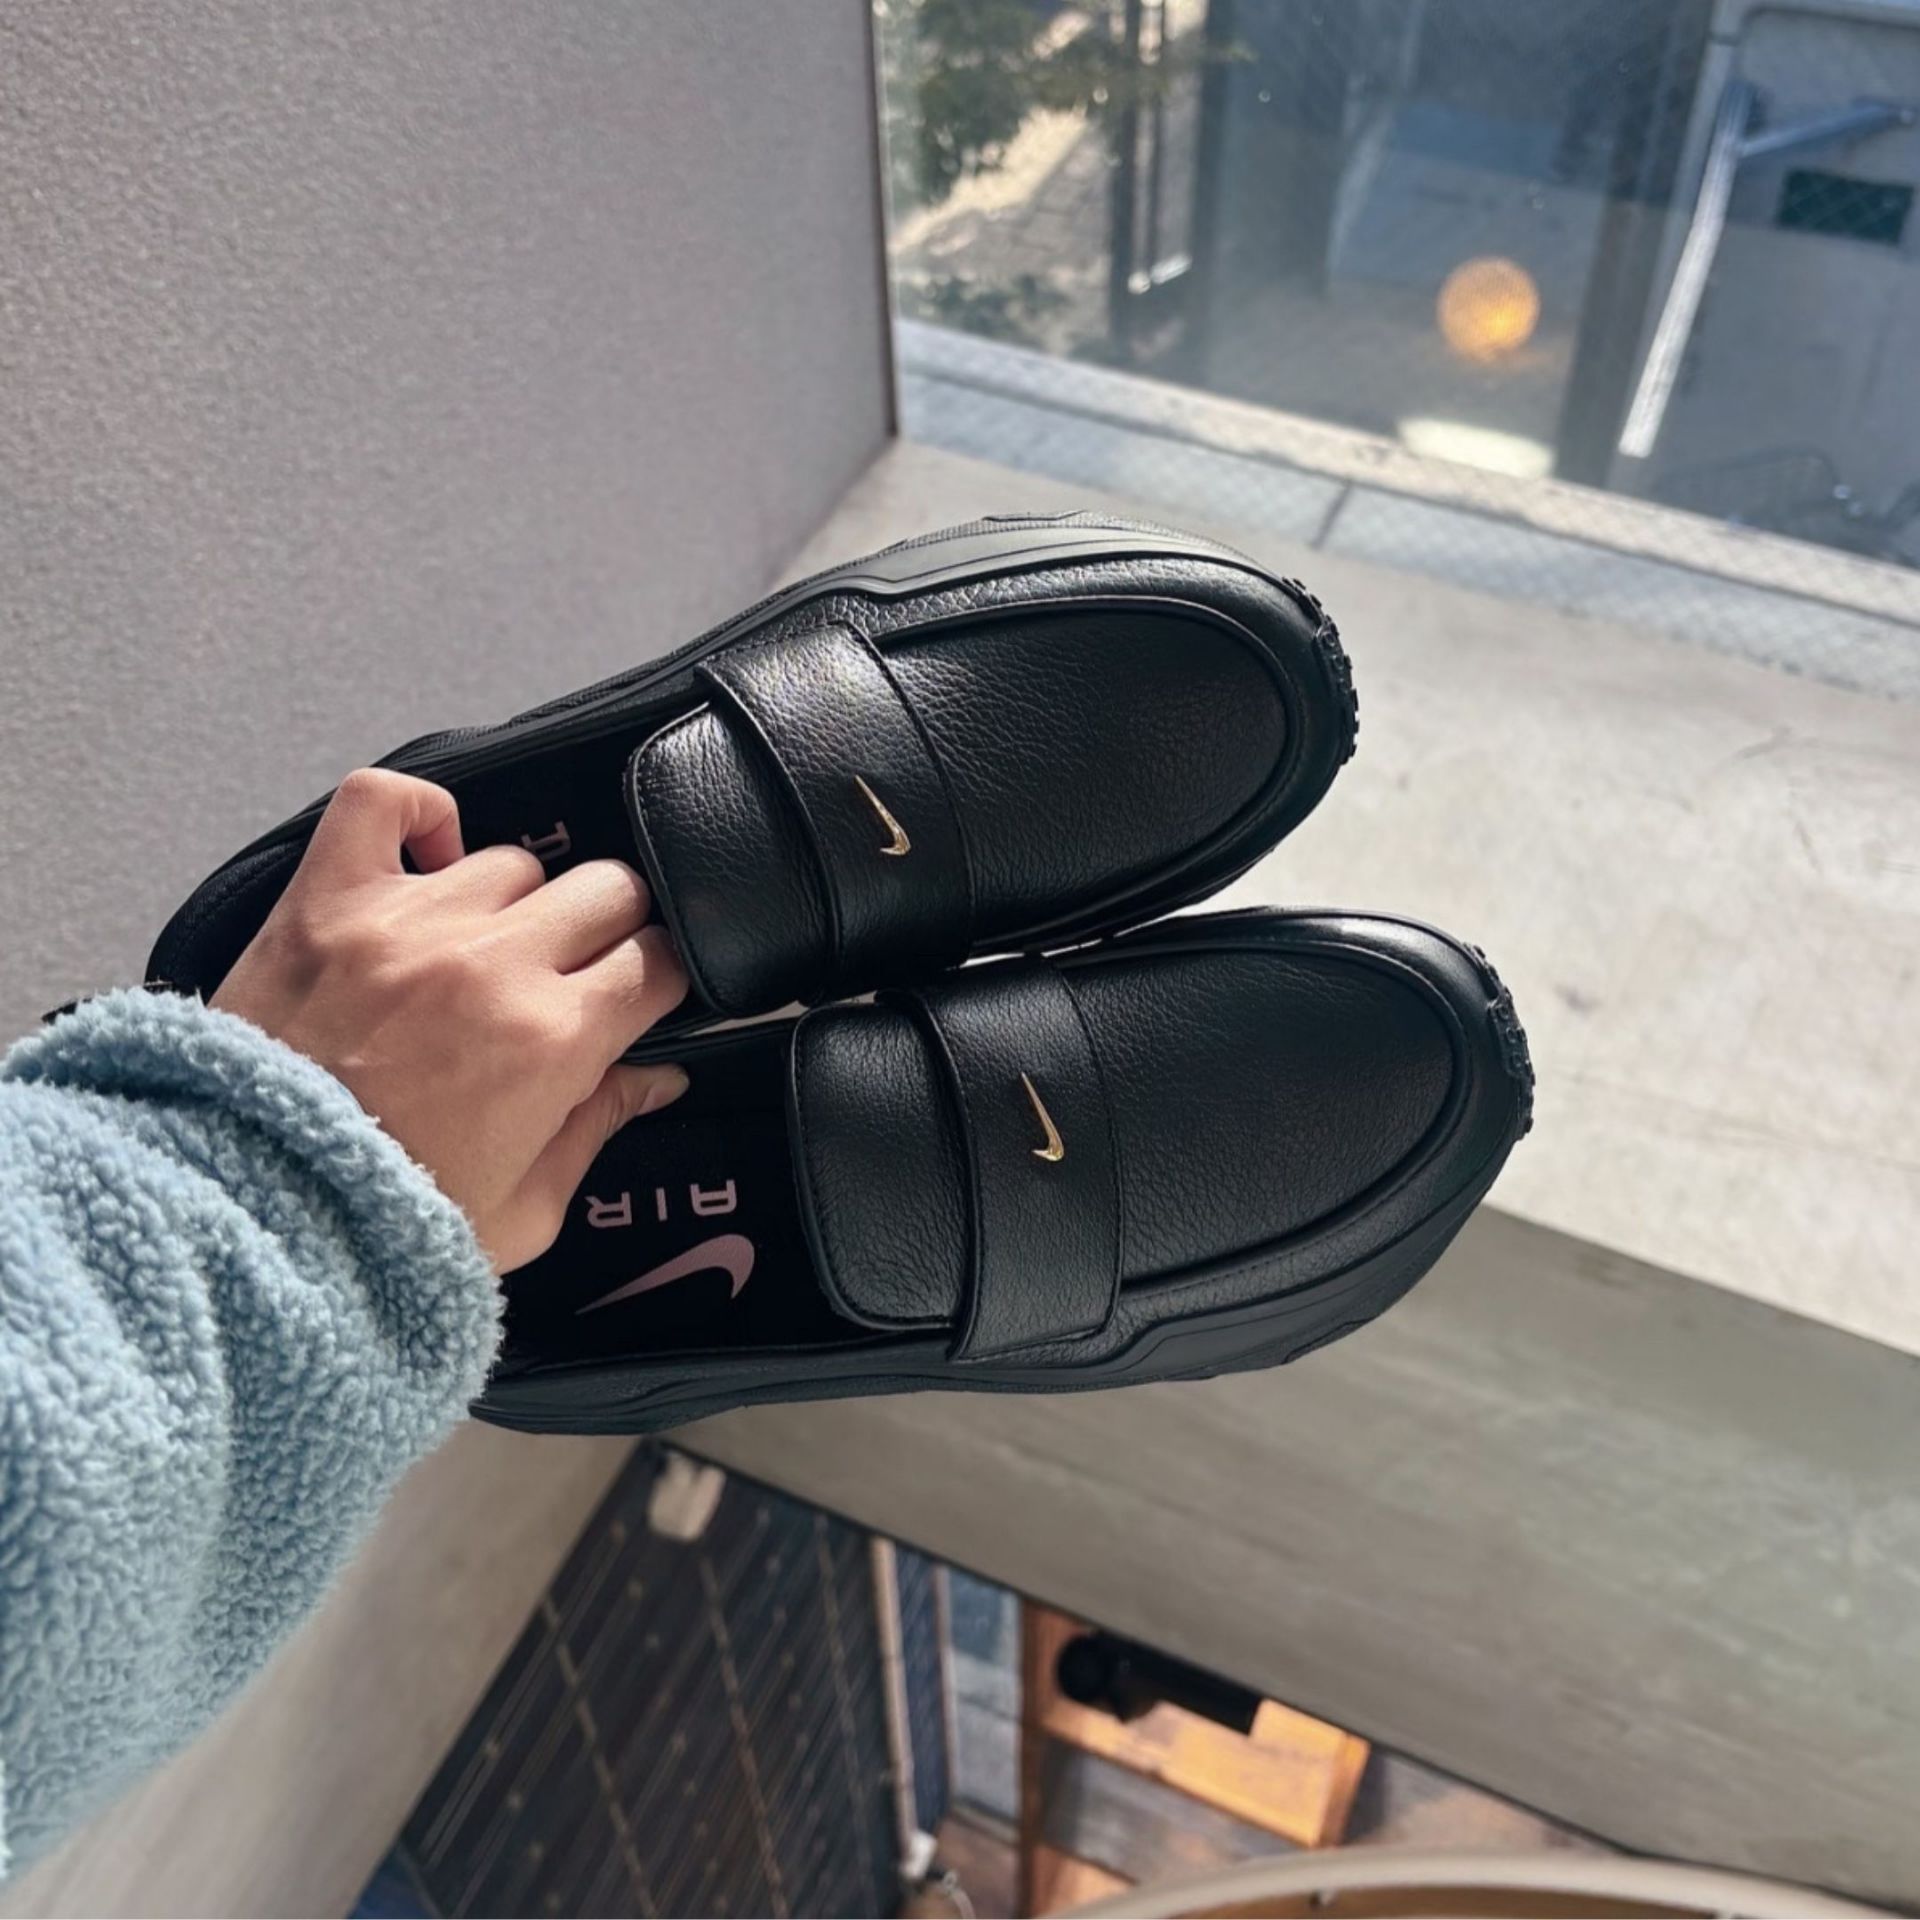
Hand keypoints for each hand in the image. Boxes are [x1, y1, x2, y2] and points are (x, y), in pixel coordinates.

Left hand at [212, 769, 688, 1270]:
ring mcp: (408, 921)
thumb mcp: (525, 1209)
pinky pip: (387, 800)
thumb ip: (600, 1128)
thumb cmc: (380, 1226)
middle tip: (579, 971)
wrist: (245, 1217)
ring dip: (514, 902)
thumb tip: (658, 1076)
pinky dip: (418, 814)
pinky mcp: (328, 898)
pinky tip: (430, 855)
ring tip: (482, 949)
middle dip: (611, 931)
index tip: (647, 993)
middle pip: (608, 890)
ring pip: (514, 860)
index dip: (665, 976)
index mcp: (553, 1042)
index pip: (661, 960)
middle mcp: (491, 966)